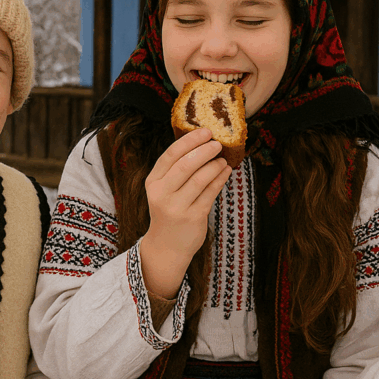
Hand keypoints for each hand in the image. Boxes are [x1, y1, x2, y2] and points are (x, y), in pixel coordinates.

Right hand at [140, 128, 230, 297]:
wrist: (167, 246)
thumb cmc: (169, 211)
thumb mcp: (163, 190)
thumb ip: (176, 170)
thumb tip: (202, 143)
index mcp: (153, 182)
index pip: (171, 155)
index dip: (190, 140)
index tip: (205, 132)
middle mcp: (162, 194)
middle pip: (186, 165)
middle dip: (205, 151)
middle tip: (218, 143)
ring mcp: (177, 207)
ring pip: (200, 178)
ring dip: (215, 165)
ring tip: (223, 159)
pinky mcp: (193, 217)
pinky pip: (211, 193)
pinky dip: (220, 179)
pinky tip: (226, 171)